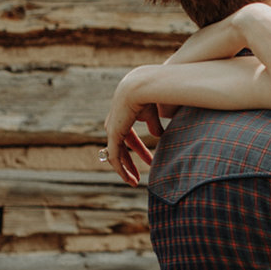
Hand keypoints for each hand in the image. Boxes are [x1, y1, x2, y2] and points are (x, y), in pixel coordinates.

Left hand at [104, 70, 163, 187]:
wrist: (142, 86)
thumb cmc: (149, 95)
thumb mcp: (152, 114)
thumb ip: (154, 125)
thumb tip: (158, 136)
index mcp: (123, 118)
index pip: (130, 140)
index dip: (141, 152)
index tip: (151, 162)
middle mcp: (114, 125)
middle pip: (119, 150)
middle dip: (129, 164)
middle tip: (138, 178)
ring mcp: (112, 130)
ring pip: (115, 156)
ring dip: (124, 170)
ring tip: (134, 182)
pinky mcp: (113, 134)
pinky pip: (114, 157)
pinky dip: (120, 169)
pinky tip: (128, 177)